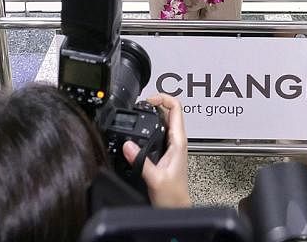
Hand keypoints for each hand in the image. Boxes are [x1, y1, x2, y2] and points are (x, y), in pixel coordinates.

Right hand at [123, 93, 190, 207]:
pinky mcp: (166, 151)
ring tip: (139, 111)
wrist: (176, 208)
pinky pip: (159, 131)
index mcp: (178, 142)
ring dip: (153, 113)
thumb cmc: (172, 197)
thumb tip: (128, 144)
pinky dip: (150, 125)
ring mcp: (172, 145)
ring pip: (164, 120)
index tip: (148, 100)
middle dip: (155, 102)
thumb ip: (141, 161)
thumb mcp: (155, 179)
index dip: (163, 98)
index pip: (176, 108)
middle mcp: (177, 141)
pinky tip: (140, 128)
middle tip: (140, 104)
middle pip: (169, 111)